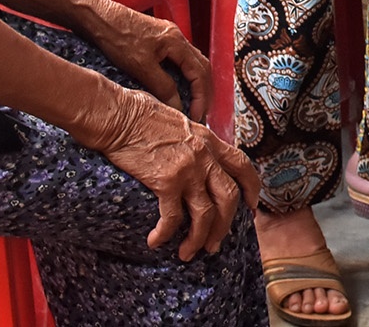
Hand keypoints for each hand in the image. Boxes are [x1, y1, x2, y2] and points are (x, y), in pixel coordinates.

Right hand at [75, 82, 259, 258]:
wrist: (117, 114)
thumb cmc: (139, 114)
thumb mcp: (178, 121)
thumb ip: (191, 139)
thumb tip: (190, 152)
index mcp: (208, 139)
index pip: (242, 165)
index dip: (251, 188)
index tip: (251, 207)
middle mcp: (204, 155)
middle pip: (229, 197)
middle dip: (225, 225)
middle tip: (215, 244)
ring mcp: (187, 168)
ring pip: (206, 213)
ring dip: (199, 238)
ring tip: (188, 253)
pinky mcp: (166, 180)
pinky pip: (173, 217)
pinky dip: (166, 234)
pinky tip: (155, 242)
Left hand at [79, 0, 214, 124]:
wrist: (97, 17)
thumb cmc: (116, 37)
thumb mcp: (140, 66)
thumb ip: (162, 86)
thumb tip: (178, 106)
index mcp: (177, 42)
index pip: (200, 72)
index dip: (201, 96)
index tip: (197, 116)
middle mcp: (177, 38)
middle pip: (201, 67)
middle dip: (203, 92)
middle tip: (200, 114)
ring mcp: (168, 37)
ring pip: (191, 63)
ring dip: (195, 84)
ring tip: (191, 104)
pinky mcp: (158, 40)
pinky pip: (179, 60)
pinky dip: (184, 77)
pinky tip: (177, 88)